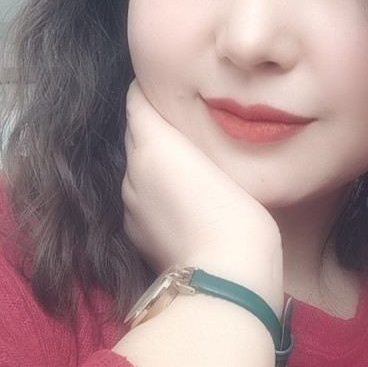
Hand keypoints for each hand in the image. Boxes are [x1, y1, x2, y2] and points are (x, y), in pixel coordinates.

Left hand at [122, 80, 282, 307]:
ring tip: (186, 163)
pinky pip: (139, 198)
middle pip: (135, 132)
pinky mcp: (134, 233)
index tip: (172, 89)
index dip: (153, 91)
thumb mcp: (225, 162)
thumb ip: (198, 139)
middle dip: (154, 123)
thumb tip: (184, 128)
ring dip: (154, 160)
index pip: (137, 100)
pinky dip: (152, 192)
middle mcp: (132, 169)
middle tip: (186, 122)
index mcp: (153, 143)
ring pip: (136, 166)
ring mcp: (129, 204)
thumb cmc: (238, 215)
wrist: (225, 276)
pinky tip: (180, 200)